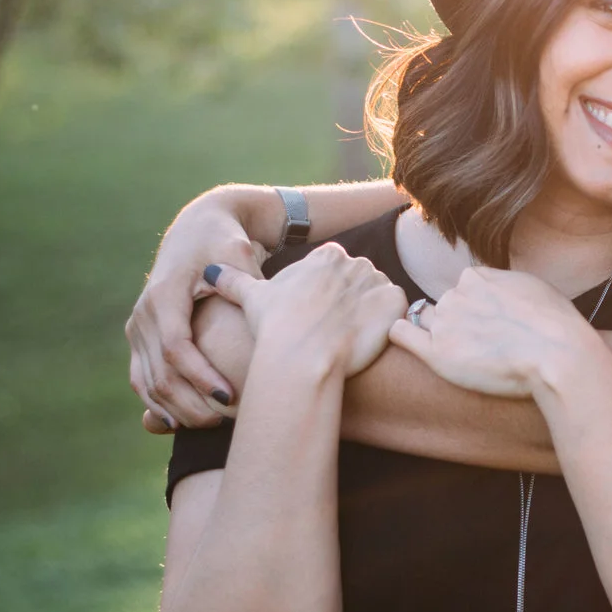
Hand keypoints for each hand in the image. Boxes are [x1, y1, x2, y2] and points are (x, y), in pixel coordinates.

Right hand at [129, 189, 265, 430]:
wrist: (198, 228)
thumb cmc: (226, 243)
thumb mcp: (239, 256)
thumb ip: (248, 286)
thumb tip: (271, 318)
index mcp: (164, 294)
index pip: (175, 347)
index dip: (200, 377)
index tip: (229, 397)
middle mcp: (143, 312)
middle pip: (159, 373)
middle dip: (191, 403)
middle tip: (226, 420)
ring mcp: (137, 326)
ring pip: (147, 383)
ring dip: (176, 409)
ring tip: (213, 424)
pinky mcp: (139, 337)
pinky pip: (142, 378)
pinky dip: (159, 404)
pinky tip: (183, 422)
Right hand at [208, 243, 405, 382]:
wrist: (304, 356)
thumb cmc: (275, 328)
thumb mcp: (252, 299)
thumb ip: (235, 281)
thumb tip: (212, 271)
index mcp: (326, 255)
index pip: (334, 272)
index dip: (325, 300)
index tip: (314, 319)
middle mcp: (355, 261)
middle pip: (358, 284)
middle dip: (348, 307)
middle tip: (331, 334)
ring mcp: (378, 281)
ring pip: (378, 298)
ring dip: (369, 317)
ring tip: (348, 340)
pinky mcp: (396, 303)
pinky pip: (399, 312)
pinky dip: (387, 326)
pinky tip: (367, 341)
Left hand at [383, 267, 600, 399]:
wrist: (557, 353)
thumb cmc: (555, 323)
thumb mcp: (532, 287)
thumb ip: (505, 285)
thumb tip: (499, 292)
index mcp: (476, 277)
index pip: (464, 290)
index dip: (476, 309)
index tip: (492, 326)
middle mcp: (455, 295)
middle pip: (444, 307)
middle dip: (457, 322)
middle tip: (482, 346)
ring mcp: (443, 323)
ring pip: (425, 321)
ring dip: (436, 333)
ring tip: (463, 354)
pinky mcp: (436, 353)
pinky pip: (400, 334)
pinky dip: (402, 335)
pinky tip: (413, 343)